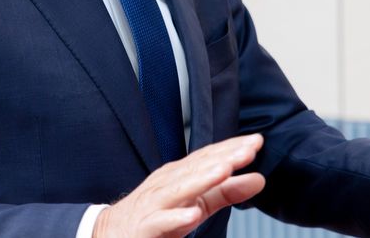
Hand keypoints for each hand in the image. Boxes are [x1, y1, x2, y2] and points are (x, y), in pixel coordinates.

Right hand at [93, 134, 265, 237]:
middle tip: (249, 149)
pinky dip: (176, 218)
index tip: (257, 141)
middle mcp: (167, 184)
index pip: (208, 157)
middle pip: (196, 168)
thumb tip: (259, 178)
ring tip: (225, 171)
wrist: (111, 233)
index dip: (232, 148)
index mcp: (180, 176)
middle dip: (223, 157)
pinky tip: (192, 215)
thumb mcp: (195, 203)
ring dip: (202, 179)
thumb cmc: (157, 216)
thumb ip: (226, 192)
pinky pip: (161, 222)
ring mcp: (154, 205)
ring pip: (179, 190)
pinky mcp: (145, 228)